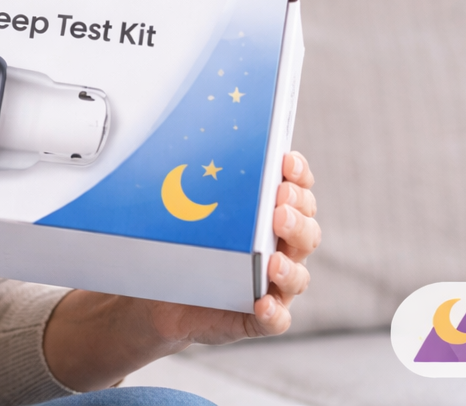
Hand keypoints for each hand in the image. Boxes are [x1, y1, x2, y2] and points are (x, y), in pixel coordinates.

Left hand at [43, 151, 319, 390]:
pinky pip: (275, 320)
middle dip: (296, 217)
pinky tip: (261, 302)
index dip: (299, 175)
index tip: (286, 160)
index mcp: (269, 214)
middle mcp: (279, 248)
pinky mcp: (256, 317)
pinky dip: (273, 313)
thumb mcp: (186, 208)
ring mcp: (271, 284)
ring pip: (298, 276)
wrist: (160, 292)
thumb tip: (171, 144)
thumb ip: (192, 182)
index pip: (298, 189)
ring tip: (273, 261)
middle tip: (279, 206)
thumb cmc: (182, 242)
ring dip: (289, 267)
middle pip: (306, 231)